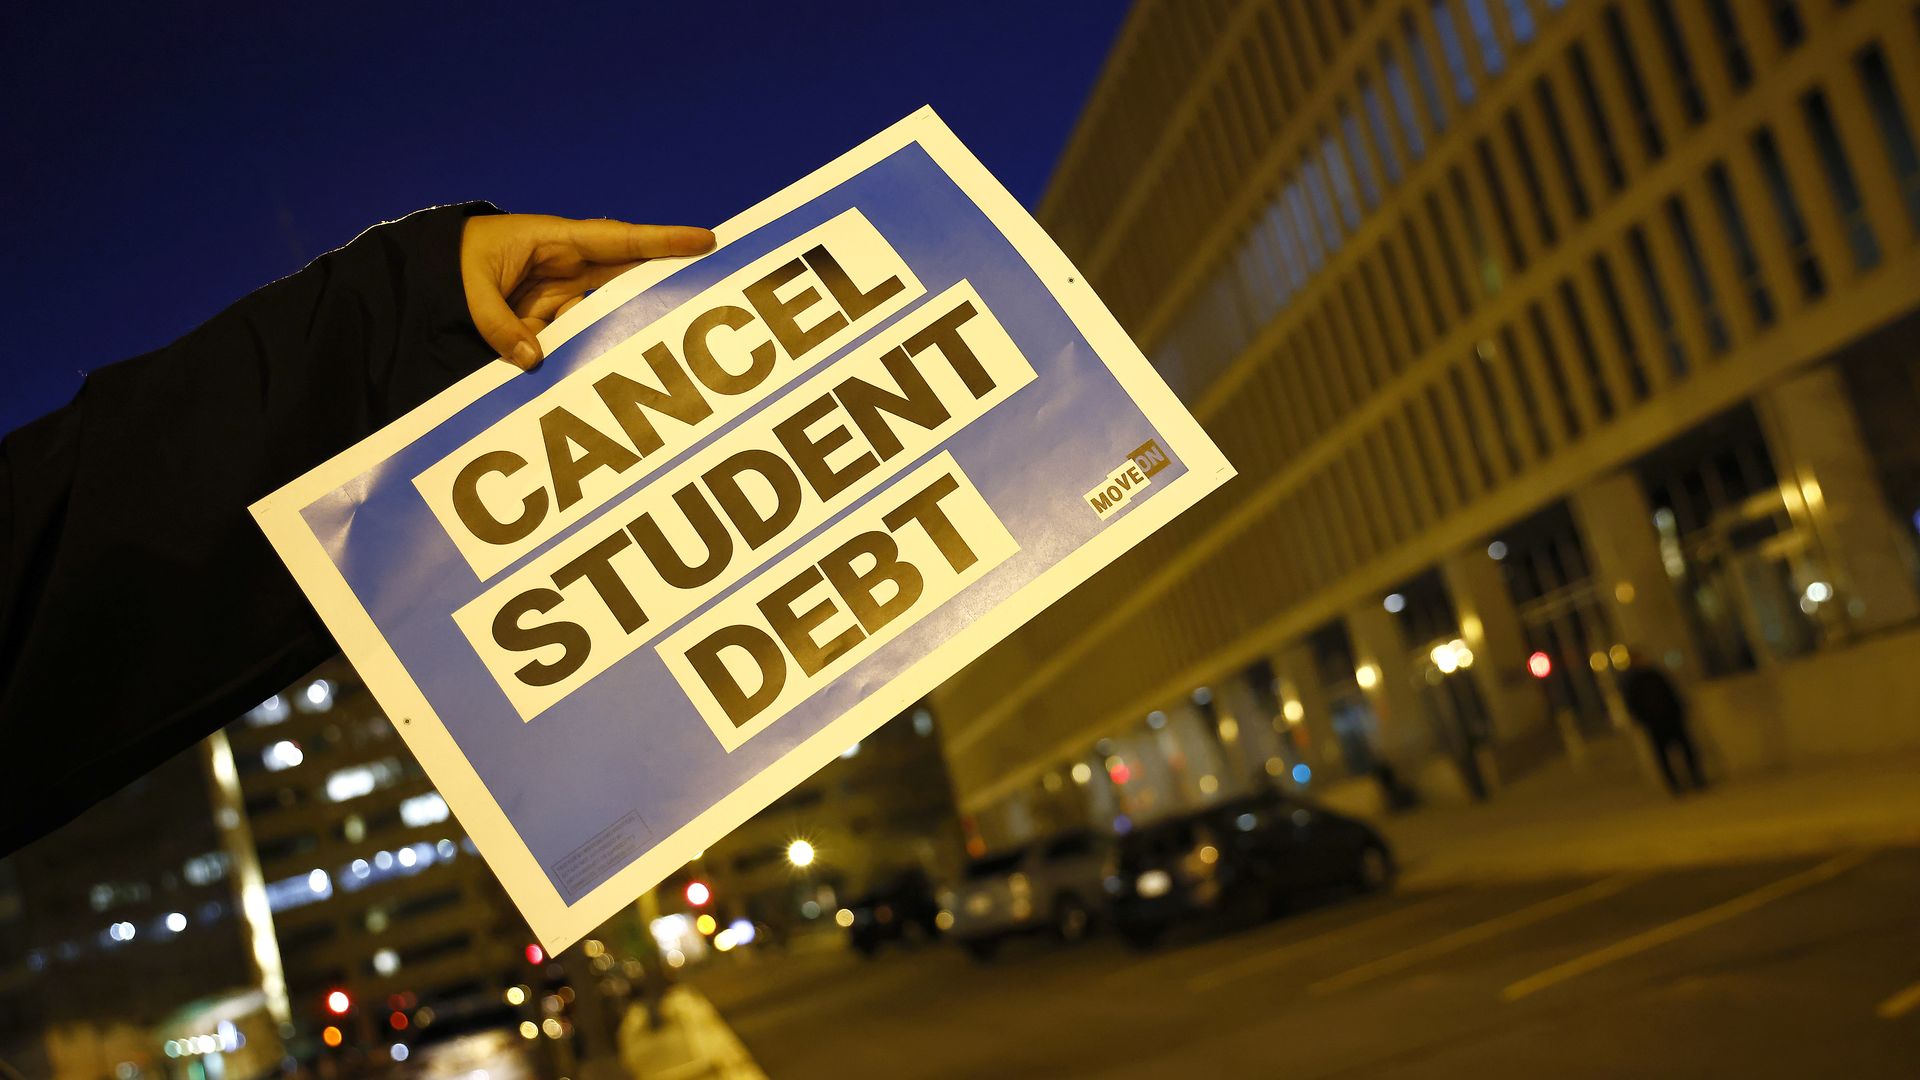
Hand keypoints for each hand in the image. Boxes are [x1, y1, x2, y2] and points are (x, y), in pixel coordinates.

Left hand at [461, 213, 715, 369]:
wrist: (424, 275)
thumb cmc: (451, 263)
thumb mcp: (469, 288)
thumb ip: (499, 325)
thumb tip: (534, 360)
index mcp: (555, 242)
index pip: (620, 240)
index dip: (663, 242)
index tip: (705, 240)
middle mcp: (568, 265)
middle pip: (627, 275)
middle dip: (661, 283)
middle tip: (705, 293)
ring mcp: (561, 292)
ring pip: (604, 312)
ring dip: (617, 330)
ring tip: (644, 350)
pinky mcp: (549, 318)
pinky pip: (576, 335)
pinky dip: (583, 352)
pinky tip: (594, 370)